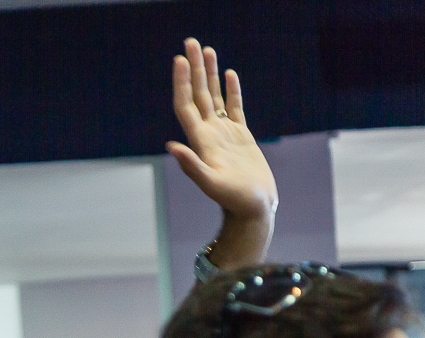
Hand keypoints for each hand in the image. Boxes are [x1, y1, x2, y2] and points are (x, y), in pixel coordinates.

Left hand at [166, 39, 277, 224]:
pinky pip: (234, 108)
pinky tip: (229, 74)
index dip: (182, 83)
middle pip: (198, 95)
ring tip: (206, 50)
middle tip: (190, 42)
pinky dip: (231, 90)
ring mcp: (225, 134)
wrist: (253, 209)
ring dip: (210, 74)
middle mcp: (209, 134)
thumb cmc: (234, 200)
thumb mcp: (211, 184)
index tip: (180, 60)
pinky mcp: (241, 137)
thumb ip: (192, 165)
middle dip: (194, 68)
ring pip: (214, 97)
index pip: (186, 106)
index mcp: (201, 141)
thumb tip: (171, 146)